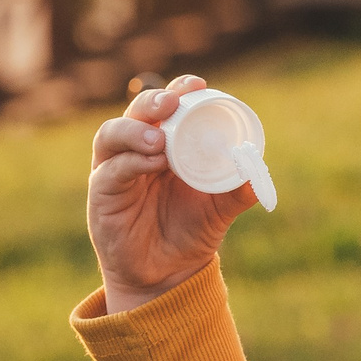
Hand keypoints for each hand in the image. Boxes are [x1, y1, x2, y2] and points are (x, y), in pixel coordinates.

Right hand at [86, 73, 258, 314]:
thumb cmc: (190, 233)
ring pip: (112, 134)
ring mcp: (115, 169)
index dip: (179, 90)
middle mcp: (137, 150)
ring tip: (158, 139)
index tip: (198, 84)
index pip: (168, 107)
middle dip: (153, 101)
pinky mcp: (101, 194)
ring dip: (135, 130)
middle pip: (137, 112)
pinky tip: (152, 163)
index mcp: (166, 145)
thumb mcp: (220, 210)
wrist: (168, 276)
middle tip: (173, 102)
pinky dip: (130, 163)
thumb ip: (238, 191)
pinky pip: (111, 171)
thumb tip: (259, 176)